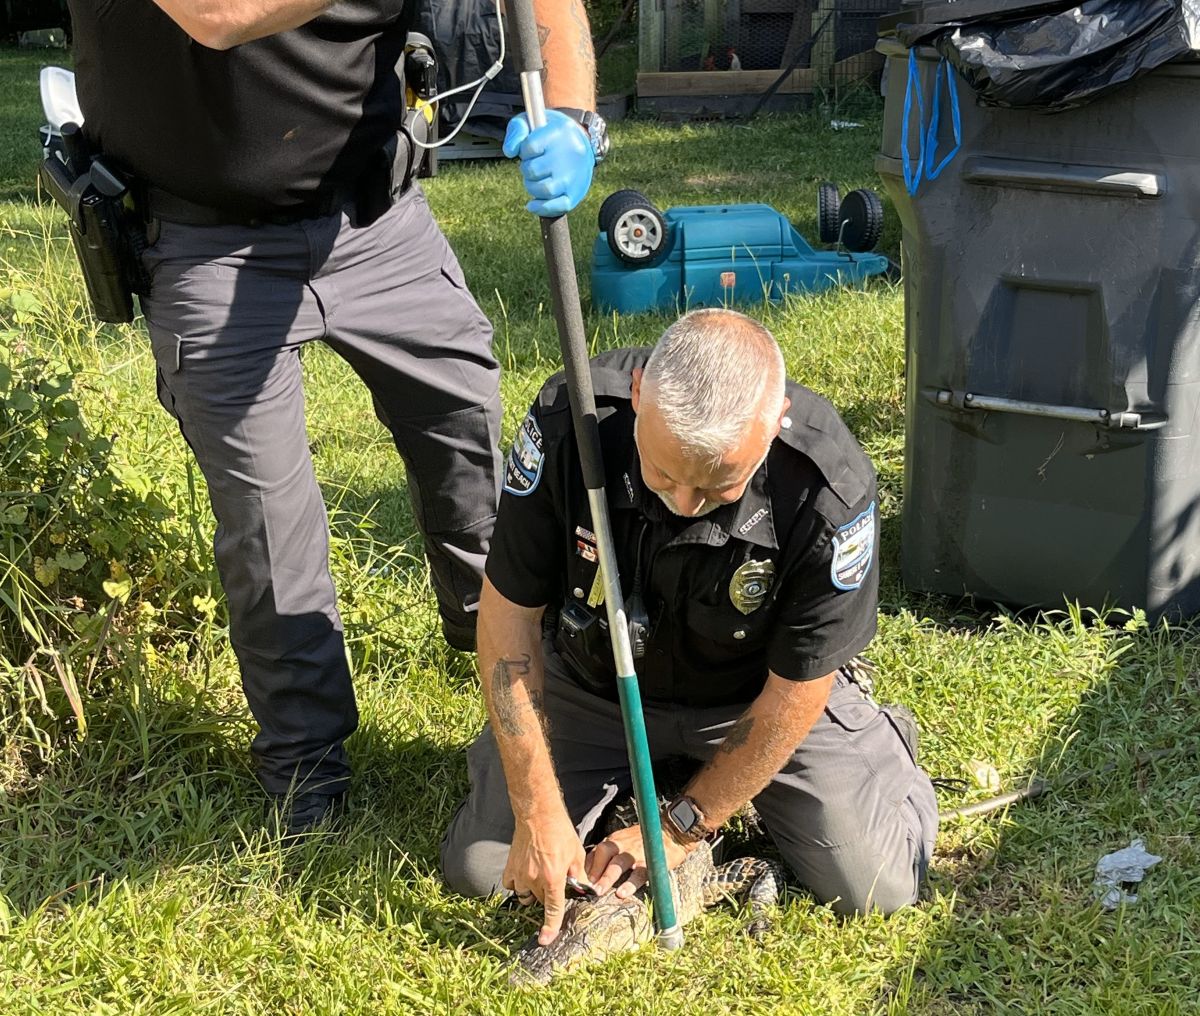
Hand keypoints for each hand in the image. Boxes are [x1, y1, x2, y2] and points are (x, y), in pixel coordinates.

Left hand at [503, 110, 593, 217]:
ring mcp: (573, 176)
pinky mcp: (575, 193)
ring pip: (544, 190)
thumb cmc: (550, 132)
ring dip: (532, 187)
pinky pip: (558, 207)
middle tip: (533, 165)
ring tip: (535, 179)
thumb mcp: (533, 121)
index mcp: (559, 132)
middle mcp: (569, 154)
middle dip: (526, 170)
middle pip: (533, 170)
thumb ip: (517, 131)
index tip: (530, 150)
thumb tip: (509, 152)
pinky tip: (532, 204)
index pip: (529, 147)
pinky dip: (542, 208)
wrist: (581, 140)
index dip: (523, 150)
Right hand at [503, 807, 587, 945]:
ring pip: (525, 896)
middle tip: (555, 882)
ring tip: (542, 878)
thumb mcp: (576, 854)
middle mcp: (534, 879)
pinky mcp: (510, 867)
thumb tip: (585, 890)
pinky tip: (527, 874)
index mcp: (553, 877)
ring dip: (534, 892)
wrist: (538, 814)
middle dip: (549, 897)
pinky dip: (519, 884)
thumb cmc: (560, 831)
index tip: (545, 940)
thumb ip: (579, 876)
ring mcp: (519, 874)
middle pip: (541, 902)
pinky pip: (512, 885)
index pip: (553, 909)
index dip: (550, 927)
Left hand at [585, 822, 694, 900]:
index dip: (586, 866)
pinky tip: (622, 893)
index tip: (579, 880)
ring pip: (617, 863)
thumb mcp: (625, 840)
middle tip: (587, 886)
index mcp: (615, 840)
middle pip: (603, 852)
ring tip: (599, 891)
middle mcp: (623, 844)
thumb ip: (611, 852)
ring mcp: (636, 853)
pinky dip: (629, 884)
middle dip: (594, 870)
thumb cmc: (645, 839)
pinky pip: (638, 874)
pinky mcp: (649, 862)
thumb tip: (592, 869)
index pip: (596, 851)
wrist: (672, 832)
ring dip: (606, 877)